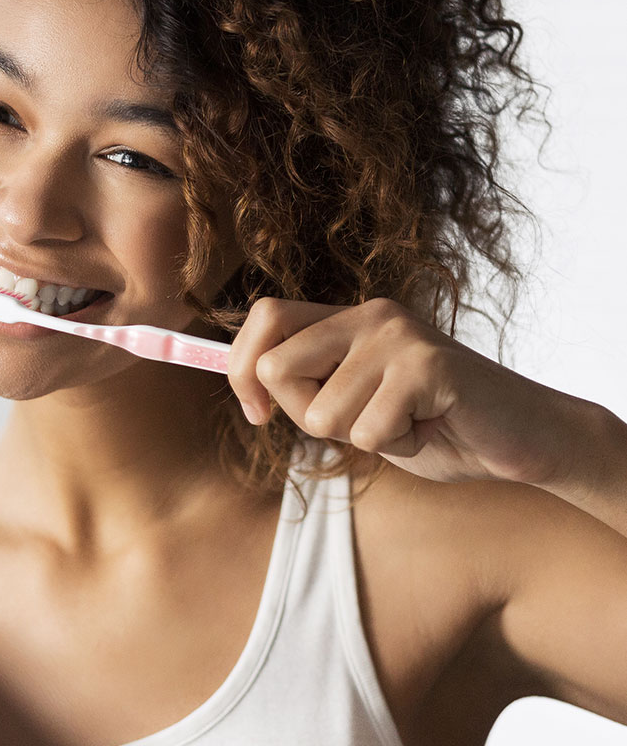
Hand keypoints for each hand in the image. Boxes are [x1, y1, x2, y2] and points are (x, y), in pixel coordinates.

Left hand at [228, 296, 590, 487]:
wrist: (522, 438)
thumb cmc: (434, 425)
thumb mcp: (355, 405)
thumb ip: (310, 388)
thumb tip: (248, 390)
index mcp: (347, 318)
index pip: (265, 316)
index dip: (240, 367)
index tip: (257, 413)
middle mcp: (368, 314)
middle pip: (276, 367)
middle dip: (305, 415)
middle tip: (362, 421)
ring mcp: (397, 335)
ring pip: (321, 413)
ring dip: (364, 438)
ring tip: (409, 422)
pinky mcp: (426, 365)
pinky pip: (369, 431)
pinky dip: (398, 448)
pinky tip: (431, 428)